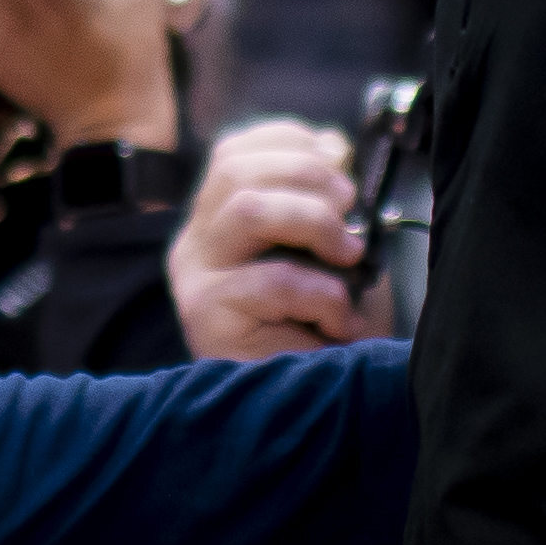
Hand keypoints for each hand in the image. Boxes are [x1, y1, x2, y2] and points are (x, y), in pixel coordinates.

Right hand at [168, 119, 383, 359]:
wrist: (307, 403)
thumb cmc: (318, 326)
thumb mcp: (319, 252)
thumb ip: (319, 197)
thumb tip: (336, 145)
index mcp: (215, 220)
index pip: (233, 152)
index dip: (289, 142)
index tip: (339, 156)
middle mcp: (195, 244)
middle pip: (237, 172)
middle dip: (308, 175)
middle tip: (351, 206)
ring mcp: (197, 280)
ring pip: (248, 210)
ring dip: (314, 221)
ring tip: (349, 255)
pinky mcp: (210, 319)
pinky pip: (272, 281)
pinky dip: (322, 292)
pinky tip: (340, 319)